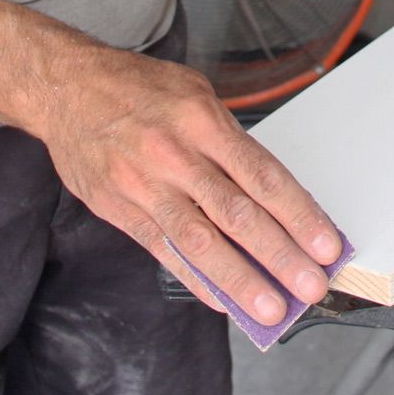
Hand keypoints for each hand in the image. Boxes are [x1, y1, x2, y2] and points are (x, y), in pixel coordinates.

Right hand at [33, 42, 342, 322]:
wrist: (67, 87)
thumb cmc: (138, 87)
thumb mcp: (193, 93)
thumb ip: (229, 141)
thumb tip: (271, 195)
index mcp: (201, 120)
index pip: (261, 175)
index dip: (298, 213)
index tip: (326, 243)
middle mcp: (175, 154)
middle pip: (237, 212)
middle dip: (280, 253)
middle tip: (311, 284)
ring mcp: (144, 185)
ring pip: (200, 240)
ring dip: (240, 278)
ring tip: (271, 307)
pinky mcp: (120, 209)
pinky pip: (163, 251)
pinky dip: (195, 279)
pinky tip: (221, 301)